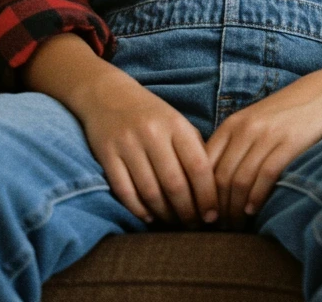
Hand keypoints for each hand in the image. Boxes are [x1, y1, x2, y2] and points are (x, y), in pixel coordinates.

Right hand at [22, 33, 217, 226]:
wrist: (108, 95)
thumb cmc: (152, 115)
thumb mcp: (177, 122)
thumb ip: (195, 148)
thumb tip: (215, 187)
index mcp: (176, 125)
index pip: (198, 166)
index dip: (208, 195)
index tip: (213, 215)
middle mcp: (153, 134)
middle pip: (175, 184)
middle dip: (187, 211)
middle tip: (195, 226)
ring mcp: (128, 145)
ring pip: (150, 191)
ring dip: (165, 214)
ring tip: (175, 223)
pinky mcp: (106, 155)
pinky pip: (124, 190)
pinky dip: (138, 209)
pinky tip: (150, 217)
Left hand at [205, 48, 321, 227]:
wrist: (321, 95)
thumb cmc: (285, 115)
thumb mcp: (252, 124)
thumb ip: (232, 146)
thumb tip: (211, 184)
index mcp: (232, 125)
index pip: (204, 165)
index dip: (200, 194)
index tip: (203, 214)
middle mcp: (245, 129)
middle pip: (220, 177)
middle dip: (218, 207)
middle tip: (220, 226)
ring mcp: (267, 135)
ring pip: (240, 180)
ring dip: (235, 208)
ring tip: (236, 224)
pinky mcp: (289, 142)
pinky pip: (265, 175)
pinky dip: (256, 197)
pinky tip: (253, 210)